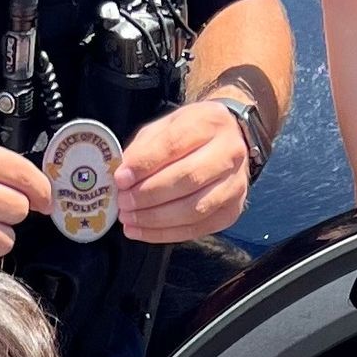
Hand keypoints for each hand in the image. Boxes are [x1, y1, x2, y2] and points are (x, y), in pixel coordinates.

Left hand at [115, 98, 251, 243]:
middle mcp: (230, 153)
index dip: (145, 165)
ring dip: (155, 218)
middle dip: (148, 194)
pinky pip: (197, 229)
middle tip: (123, 202)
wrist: (232, 142)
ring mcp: (235, 185)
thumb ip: (144, 148)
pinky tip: (141, 231)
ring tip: (128, 218)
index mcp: (211, 123)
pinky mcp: (232, 211)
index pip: (175, 145)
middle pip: (188, 179)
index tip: (120, 179)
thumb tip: (123, 176)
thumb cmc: (192, 134)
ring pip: (194, 208)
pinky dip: (165, 234)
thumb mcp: (166, 127)